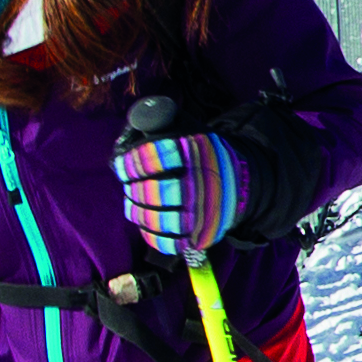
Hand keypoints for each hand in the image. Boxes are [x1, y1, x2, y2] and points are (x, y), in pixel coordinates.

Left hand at [118, 93, 308, 257]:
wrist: (240, 184)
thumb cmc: (204, 155)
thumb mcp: (189, 129)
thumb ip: (163, 120)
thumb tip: (137, 120)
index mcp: (197, 152)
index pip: (154, 156)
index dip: (131, 163)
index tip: (121, 166)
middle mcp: (201, 183)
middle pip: (153, 190)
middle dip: (133, 189)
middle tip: (128, 186)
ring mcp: (202, 213)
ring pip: (157, 217)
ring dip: (137, 210)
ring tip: (133, 203)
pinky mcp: (201, 235)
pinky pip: (167, 241)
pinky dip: (150, 233)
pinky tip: (145, 222)